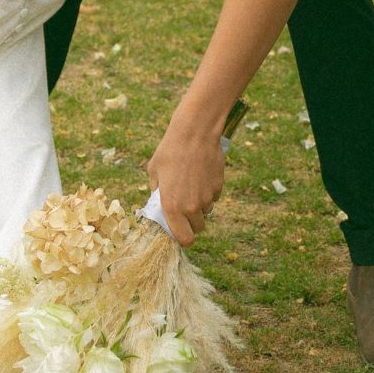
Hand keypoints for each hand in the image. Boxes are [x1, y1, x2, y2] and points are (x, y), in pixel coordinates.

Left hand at [147, 120, 226, 246]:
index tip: (179, 229)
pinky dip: (208, 192)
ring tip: (191, 185)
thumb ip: (156, 191)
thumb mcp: (154, 171)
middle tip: (184, 207)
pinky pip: (213, 197)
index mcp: (172, 206)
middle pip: (198, 228)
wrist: (195, 133)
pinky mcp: (218, 187)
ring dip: (199, 206)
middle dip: (191, 222)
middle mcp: (192, 207)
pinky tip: (200, 175)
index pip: (184, 239)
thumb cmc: (170, 150)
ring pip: (206, 212)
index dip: (182, 237)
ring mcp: (207, 198)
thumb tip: (158, 201)